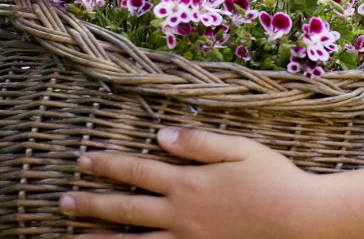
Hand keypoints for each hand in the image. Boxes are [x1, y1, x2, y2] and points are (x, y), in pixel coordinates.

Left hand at [61, 126, 318, 238]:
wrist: (300, 223)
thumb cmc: (276, 180)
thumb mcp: (240, 148)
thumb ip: (199, 142)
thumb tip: (161, 135)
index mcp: (189, 182)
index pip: (137, 170)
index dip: (108, 164)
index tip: (83, 159)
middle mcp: (181, 214)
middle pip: (126, 209)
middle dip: (92, 203)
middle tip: (63, 201)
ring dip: (101, 238)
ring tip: (74, 237)